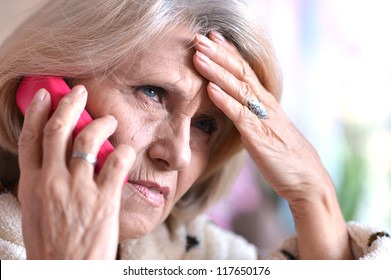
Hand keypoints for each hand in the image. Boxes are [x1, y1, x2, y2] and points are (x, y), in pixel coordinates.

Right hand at [17, 85, 134, 258]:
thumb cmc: (53, 244)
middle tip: (80, 91)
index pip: (31, 138)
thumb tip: (57, 160)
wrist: (66, 273)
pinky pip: (117, 164)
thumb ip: (44, 183)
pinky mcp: (104, 200)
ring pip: (89, 140)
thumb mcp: (37, 210)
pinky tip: (126, 150)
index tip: (46, 94)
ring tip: (111, 120)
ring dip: (102, 123)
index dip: (37, 111)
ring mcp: (79, 190)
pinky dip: (123, 151)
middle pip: (58, 130)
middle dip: (70, 104)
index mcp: (32, 184)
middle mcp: (53, 182)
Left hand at [193, 32, 351, 258]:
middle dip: (218, 54)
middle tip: (199, 37)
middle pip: (240, 72)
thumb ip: (252, 117)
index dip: (228, 53)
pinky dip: (224, 100)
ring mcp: (262, 118)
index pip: (245, 71)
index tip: (212, 39)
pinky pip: (240, 114)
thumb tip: (237, 110)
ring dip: (216, 71)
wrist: (307, 180)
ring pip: (238, 88)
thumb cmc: (285, 156)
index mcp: (265, 102)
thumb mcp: (267, 130)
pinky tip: (210, 88)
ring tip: (198, 56)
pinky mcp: (259, 136)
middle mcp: (265, 105)